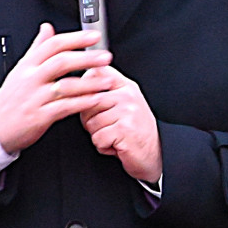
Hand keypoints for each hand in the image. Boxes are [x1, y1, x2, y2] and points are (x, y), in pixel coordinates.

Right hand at [0, 23, 113, 153]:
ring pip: (65, 86)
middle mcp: (31, 79)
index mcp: (28, 64)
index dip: (75, 38)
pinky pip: (65, 107)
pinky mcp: (39, 116)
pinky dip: (82, 103)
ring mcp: (35, 98)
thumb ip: (38, 48)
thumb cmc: (12, 97)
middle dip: (86, 58)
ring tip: (107, 81)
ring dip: (90, 83)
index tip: (93, 36)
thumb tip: (47, 28)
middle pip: (60, 62)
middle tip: (105, 57)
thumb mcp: (21, 68)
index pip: (53, 45)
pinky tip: (96, 99)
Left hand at [78, 66, 161, 182]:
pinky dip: (104, 147)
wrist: (155, 153)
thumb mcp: (122, 104)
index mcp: (125, 85)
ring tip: (115, 136)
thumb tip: (71, 85)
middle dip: (89, 120)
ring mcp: (127, 110)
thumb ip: (103, 91)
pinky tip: (118, 145)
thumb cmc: (133, 130)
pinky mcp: (125, 129)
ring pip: (91, 123)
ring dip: (98, 135)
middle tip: (108, 126)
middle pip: (86, 102)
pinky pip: (98, 138)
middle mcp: (127, 94)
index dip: (84, 91)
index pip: (94, 74)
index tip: (93, 104)